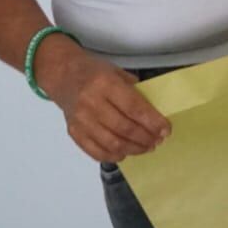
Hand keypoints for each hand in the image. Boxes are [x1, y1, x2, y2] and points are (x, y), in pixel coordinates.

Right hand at [36, 36, 170, 163]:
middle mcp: (91, 103)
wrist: (62, 74)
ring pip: (111, 143)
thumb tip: (154, 113)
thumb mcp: (117, 71)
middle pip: (124, 128)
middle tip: (158, 141)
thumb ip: (135, 91)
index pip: (134, 107)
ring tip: (146, 147)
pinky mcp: (73, 132)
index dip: (152, 121)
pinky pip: (95, 151)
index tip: (166, 130)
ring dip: (133, 149)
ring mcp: (80, 120)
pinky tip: (125, 153)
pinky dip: (113, 156)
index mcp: (105, 83)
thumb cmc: (93, 71)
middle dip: (145, 138)